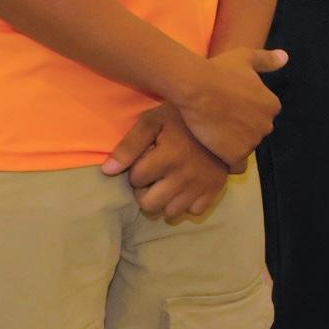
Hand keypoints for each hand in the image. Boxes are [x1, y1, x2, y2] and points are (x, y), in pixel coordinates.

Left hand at [102, 107, 233, 219]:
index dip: (137, 170)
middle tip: (154, 175)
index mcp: (169, 156)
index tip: (147, 158)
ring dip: (165, 199)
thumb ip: (129, 145)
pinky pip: (194, 211)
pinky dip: (188, 202)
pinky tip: (187, 186)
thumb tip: (107, 171)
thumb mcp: (152, 121)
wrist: (220, 115)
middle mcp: (185, 175)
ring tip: (169, 181)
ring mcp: (202, 185)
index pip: (136, 180)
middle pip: (150, 204)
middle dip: (146, 192)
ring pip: (171, 212)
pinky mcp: (215, 189)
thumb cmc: (181, 118)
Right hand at [172, 47, 284, 166]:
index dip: (242, 112)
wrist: (196, 87)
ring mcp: (252, 142)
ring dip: (231, 143)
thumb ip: (266, 60)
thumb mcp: (245, 58)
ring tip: (212, 131)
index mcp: (272, 106)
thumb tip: (285, 57)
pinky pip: (232, 162)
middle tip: (218, 118)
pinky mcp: (236, 155)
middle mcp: (267, 126)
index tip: (227, 105)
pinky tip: (211, 144)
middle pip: (253, 133)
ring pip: (242, 148)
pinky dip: (223, 156)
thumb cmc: (219, 70)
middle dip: (238, 129)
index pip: (260, 116)